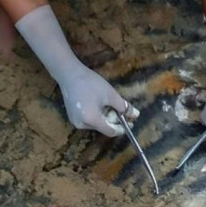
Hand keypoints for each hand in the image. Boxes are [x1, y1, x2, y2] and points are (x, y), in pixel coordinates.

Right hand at [15, 5, 137, 136]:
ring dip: (105, 117)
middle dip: (113, 120)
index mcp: (92, 120)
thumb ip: (124, 107)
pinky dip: (96, 115)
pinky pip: (88, 119)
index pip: (110, 132)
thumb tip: (136, 115)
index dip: (122, 128)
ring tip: (108, 104)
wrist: (70, 74)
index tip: (130, 122)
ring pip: (95, 124)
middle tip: (120, 109)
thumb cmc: (91, 83)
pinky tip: (98, 104)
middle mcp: (82, 125)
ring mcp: (75, 121)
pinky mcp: (72, 116)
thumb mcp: (110, 95)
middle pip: (103, 128)